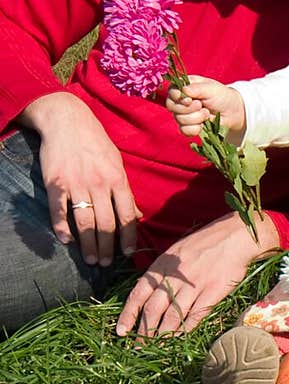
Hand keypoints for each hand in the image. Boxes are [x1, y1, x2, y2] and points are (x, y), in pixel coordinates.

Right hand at [22, 91, 141, 265]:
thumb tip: (137, 216)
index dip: (129, 237)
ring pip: (85, 223)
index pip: (128, 216)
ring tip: (90, 259)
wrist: (66, 120)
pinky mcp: (55, 183)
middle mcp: (99, 184)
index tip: (128, 252)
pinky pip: (59, 212)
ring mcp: (77, 184)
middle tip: (105, 263)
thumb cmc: (95, 141)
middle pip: (106, 224)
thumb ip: (125, 190)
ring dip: (88, 245)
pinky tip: (66, 240)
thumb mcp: (117, 162)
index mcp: (118, 179)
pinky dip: (62, 228)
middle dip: (107, 248)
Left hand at [115, 211, 279, 337]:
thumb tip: (148, 293)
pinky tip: (179, 338)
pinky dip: (185, 329)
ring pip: (172, 316)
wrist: (235, 237)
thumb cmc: (205, 243)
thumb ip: (162, 272)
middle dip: (144, 331)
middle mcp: (174, 276)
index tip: (121, 331)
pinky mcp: (212, 293)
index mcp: (162, 265)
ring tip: (156, 347)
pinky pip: (195, 315)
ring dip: (162, 335)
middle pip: (153, 309)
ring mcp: (193, 285)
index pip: (138, 293)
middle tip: (139, 346)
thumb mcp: (176, 252)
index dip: (128, 314)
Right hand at [165, 77, 245, 143]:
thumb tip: (183, 90)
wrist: (231, 112)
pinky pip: (184, 130)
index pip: (171, 92)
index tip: (190, 100)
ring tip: (207, 113)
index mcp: (183, 87)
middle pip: (171, 106)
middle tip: (201, 105)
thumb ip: (196, 89)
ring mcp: (183, 114)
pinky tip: (203, 125)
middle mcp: (180, 100)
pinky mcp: (188, 126)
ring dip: (196, 118)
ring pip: (179, 119)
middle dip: (188, 109)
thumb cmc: (221, 96)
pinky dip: (195, 129)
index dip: (178, 97)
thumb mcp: (210, 88)